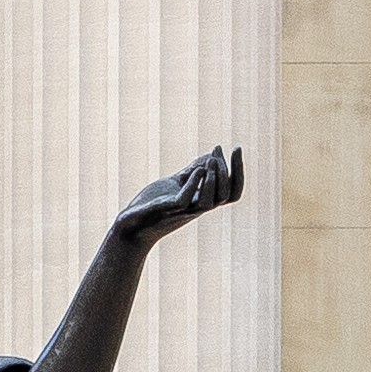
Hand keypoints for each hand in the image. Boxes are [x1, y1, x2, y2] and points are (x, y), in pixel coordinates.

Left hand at [113, 145, 243, 250]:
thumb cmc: (153, 204)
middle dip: (227, 171)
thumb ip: (191, 172)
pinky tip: (196, 170)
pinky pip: (185, 201)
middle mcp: (196, 208)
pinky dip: (193, 184)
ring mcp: (182, 211)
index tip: (237, 148)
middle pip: (224, 196)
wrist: (131, 223)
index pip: (231, 192)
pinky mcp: (167, 210)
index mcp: (201, 201)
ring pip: (208, 202)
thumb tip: (209, 156)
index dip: (238, 172)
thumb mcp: (175, 184)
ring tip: (210, 160)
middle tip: (219, 149)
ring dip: (213, 179)